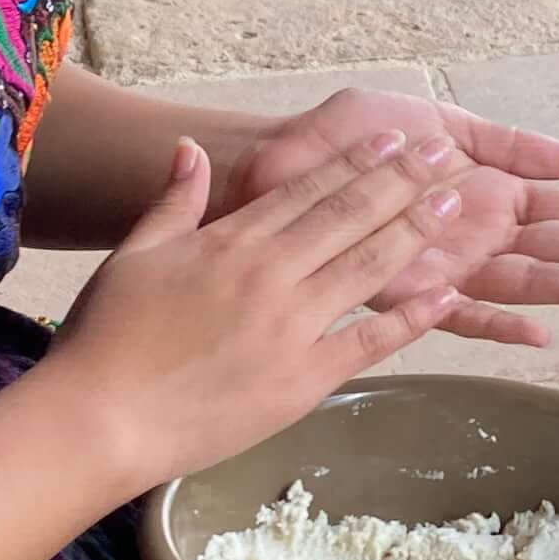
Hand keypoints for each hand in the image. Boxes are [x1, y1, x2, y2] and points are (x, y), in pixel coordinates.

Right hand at [51, 136, 462, 488]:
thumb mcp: (133, 255)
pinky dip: (412, 318)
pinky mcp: (304, 381)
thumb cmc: (106, 339)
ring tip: (458, 205)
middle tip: (447, 156)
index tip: (395, 139)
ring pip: (370, 269)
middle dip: (404, 181)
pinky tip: (447, 295)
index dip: (356, 162)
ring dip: (417, 233)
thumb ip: (172, 201)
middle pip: (350, 217)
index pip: (306, 189)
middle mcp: (270, 276)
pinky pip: (369, 341)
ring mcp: (291, 328)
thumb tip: (191, 148)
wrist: (101, 420)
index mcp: (230, 242)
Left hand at [227, 87, 558, 351]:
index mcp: (487, 195)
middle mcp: (477, 237)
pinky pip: (460, 315)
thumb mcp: (434, 123)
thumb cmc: (344, 141)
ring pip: (530, 281)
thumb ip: (499, 143)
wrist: (275, 163)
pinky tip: (541, 332)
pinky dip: (498, 324)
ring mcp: (448, 267)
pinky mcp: (408, 291)